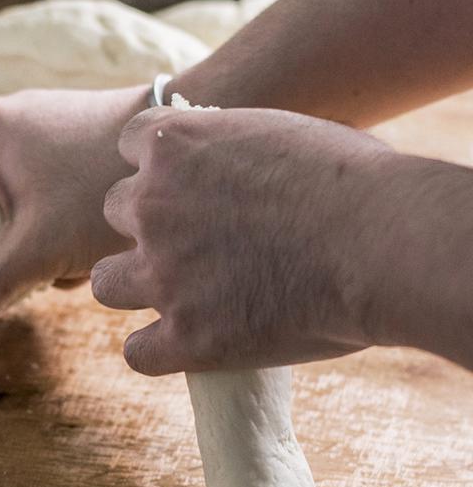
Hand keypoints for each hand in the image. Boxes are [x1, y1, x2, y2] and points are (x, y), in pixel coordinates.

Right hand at [0, 86, 149, 335]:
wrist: (191, 134)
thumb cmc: (106, 188)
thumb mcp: (37, 248)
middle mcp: (7, 122)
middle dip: (5, 251)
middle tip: (40, 268)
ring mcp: (45, 127)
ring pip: (17, 209)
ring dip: (38, 244)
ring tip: (77, 253)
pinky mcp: (78, 139)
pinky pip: (49, 196)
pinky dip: (64, 225)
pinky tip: (97, 237)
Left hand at [91, 105, 405, 374]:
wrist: (380, 244)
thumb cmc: (357, 182)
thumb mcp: (284, 134)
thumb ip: (236, 149)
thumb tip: (232, 162)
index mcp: (175, 143)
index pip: (129, 144)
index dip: (160, 167)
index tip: (189, 182)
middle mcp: (152, 205)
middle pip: (115, 212)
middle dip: (150, 226)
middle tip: (197, 243)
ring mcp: (162, 273)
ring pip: (105, 283)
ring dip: (137, 287)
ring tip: (182, 296)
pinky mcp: (184, 336)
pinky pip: (136, 352)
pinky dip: (159, 351)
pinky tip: (191, 345)